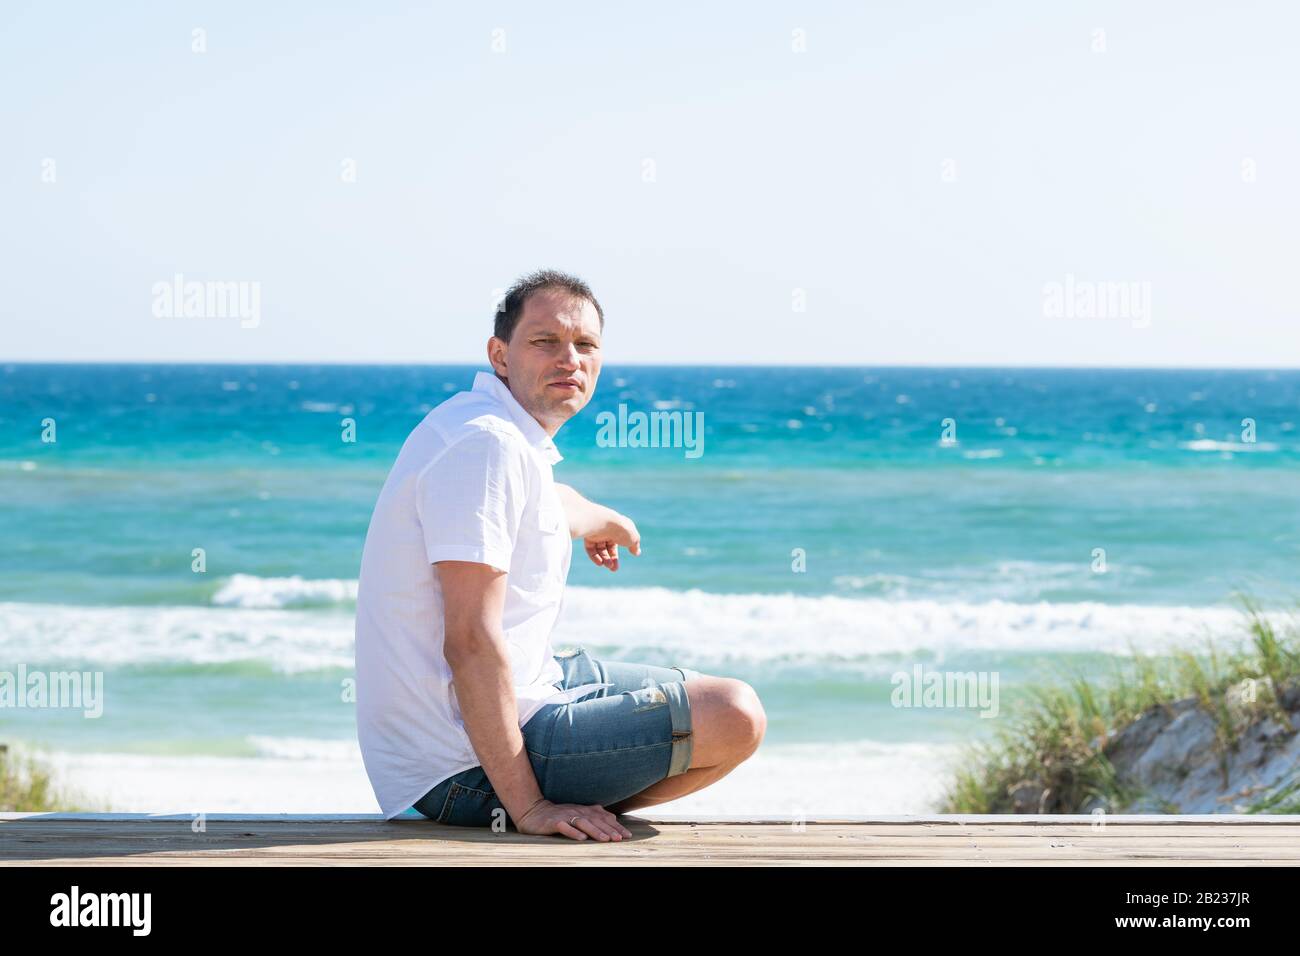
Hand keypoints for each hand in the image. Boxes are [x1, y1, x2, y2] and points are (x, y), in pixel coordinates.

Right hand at [514, 799, 632, 840]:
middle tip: (620, 838)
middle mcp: (578, 811)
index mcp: (585, 810)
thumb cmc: (560, 816)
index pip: (604, 817)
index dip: (616, 826)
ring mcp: (566, 816)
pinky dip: (573, 832)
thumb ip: (595, 816)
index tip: (627, 835)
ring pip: (583, 823)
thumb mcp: (579, 814)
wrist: (534, 812)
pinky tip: (581, 839)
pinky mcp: (554, 822)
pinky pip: (565, 827)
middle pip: (596, 820)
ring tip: (605, 839)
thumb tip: (613, 819)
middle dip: (609, 829)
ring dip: (595, 831)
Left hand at [583, 510, 640, 571]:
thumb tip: (637, 552)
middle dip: (611, 559)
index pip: (617, 544)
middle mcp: (607, 530)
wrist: (604, 523)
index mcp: (618, 528)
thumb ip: (635, 545)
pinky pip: (591, 548)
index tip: (617, 565)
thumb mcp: (633, 538)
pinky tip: (600, 563)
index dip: (616, 555)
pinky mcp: (588, 535)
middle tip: (613, 569)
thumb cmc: (621, 529)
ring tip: (608, 565)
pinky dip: (595, 557)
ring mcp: (597, 533)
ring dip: (604, 559)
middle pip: (608, 548)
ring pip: (599, 550)